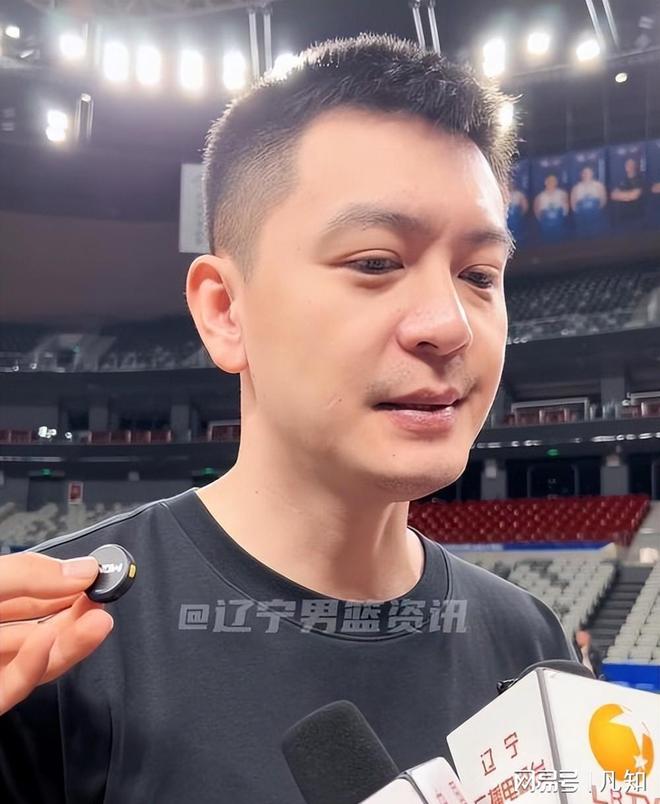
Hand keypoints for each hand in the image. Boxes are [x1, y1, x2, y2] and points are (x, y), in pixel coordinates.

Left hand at [0, 552, 113, 714]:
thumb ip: (28, 574)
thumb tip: (84, 570)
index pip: (37, 590)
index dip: (70, 581)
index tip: (100, 574)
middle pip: (47, 626)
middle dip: (81, 613)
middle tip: (107, 599)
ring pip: (41, 659)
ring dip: (73, 641)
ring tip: (100, 621)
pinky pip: (16, 687)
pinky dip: (36, 665)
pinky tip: (50, 641)